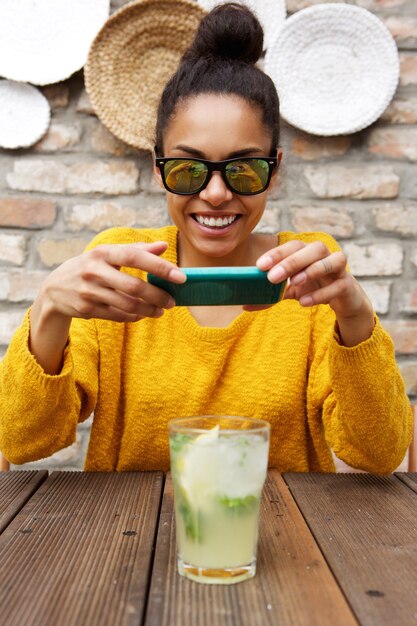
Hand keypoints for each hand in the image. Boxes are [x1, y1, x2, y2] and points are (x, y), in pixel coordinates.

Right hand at [29, 241, 185, 373]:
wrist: (54, 288)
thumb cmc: (90, 267)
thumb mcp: (107, 254)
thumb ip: (136, 250)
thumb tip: (163, 246)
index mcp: (102, 253)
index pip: (134, 257)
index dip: (159, 266)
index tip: (180, 277)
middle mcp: (94, 271)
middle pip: (133, 286)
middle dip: (157, 296)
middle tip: (171, 301)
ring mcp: (89, 292)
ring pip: (127, 305)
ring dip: (148, 310)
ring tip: (161, 310)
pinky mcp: (86, 309)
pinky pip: (118, 316)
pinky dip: (134, 317)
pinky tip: (144, 314)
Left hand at [247, 240, 374, 346]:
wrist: (345, 300)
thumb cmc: (315, 288)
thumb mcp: (291, 291)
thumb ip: (271, 295)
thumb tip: (245, 305)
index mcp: (308, 252)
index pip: (293, 245)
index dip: (277, 253)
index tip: (259, 266)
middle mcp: (325, 256)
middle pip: (314, 248)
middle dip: (292, 261)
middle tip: (272, 277)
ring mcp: (339, 270)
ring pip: (333, 260)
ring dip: (313, 270)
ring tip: (294, 283)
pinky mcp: (348, 286)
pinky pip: (339, 286)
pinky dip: (321, 293)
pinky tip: (304, 303)